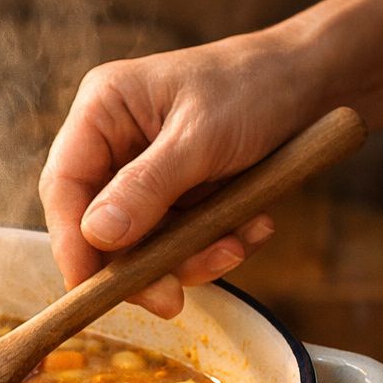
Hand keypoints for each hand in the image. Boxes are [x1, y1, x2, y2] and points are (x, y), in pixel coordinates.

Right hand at [39, 36, 309, 316]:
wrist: (317, 82)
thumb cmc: (255, 88)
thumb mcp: (201, 137)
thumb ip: (147, 186)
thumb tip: (96, 235)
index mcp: (103, 112)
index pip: (64, 187)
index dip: (71, 243)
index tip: (91, 289)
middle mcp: (115, 144)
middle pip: (99, 226)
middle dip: (140, 265)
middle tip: (171, 300)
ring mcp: (145, 174)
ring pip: (143, 244)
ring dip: (189, 257)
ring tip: (237, 244)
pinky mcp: (178, 197)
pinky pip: (180, 242)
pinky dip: (214, 246)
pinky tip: (254, 228)